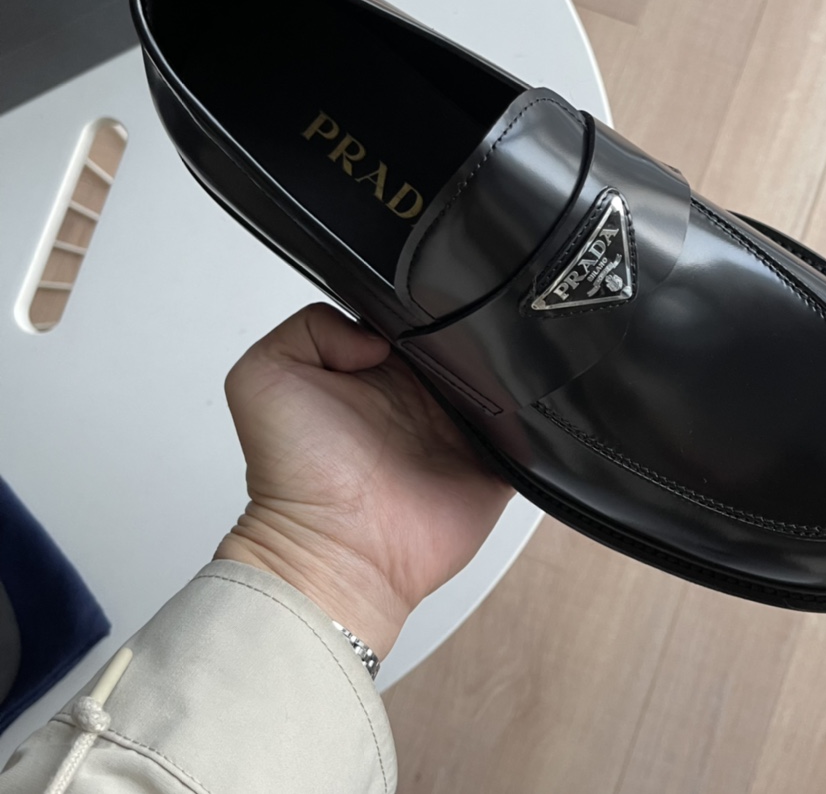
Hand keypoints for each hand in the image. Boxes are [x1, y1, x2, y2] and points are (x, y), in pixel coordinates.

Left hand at [215, 303, 512, 656]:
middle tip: (462, 333)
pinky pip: (529, 429)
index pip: (412, 319)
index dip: (421, 305)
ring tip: (490, 365)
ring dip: (501, 370)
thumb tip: (373, 334)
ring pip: (500, 378)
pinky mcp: (495, 463)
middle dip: (468, 331)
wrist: (337, 554)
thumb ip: (309, 328)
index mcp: (374, 370)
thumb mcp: (263, 376)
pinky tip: (521, 399)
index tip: (424, 301)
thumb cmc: (297, 478)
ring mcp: (459, 430)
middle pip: (462, 342)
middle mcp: (418, 396)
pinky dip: (531, 415)